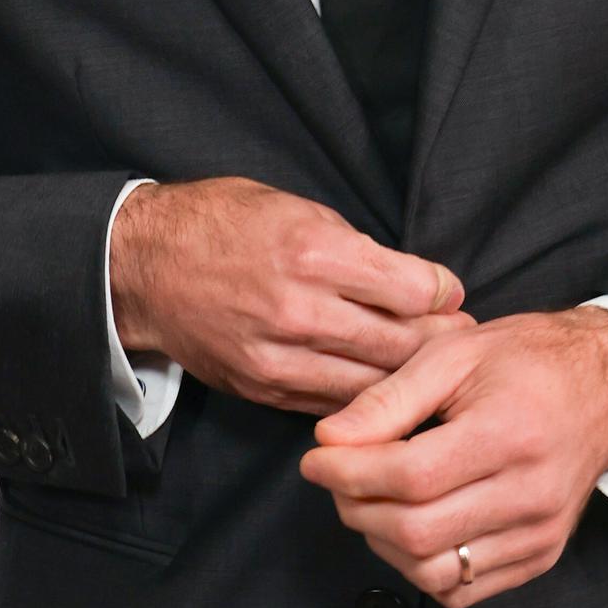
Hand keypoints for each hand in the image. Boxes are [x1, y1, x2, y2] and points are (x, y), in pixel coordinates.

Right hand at [108, 175, 469, 414]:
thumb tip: (412, 281)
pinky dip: (362, 397)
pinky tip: (382, 388)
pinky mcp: (263, 387)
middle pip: (399, 342)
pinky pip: (332, 401)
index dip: (442, 292)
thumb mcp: (293, 207)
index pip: (410, 289)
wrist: (144, 266)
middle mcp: (300, 309)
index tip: (451, 293)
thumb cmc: (221, 223)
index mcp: (314, 251)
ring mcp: (280, 356)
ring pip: (370, 382)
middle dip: (440, 342)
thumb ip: (353, 247)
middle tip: (463, 339)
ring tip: (433, 370)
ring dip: (408, 378)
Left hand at [297, 305, 607, 607]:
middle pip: (417, 532)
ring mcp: (539, 534)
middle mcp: (530, 493)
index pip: (411, 476)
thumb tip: (329, 439)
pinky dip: (421, 567)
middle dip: (357, 508)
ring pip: (435, 572)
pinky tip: (411, 526)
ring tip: (371, 500)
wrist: (604, 388)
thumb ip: (389, 398)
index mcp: (509, 433)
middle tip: (337, 478)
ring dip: (383, 543)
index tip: (316, 459)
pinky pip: (463, 590)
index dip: (349, 473)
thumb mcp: (454, 353)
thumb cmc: (525, 360)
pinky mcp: (540, 557)